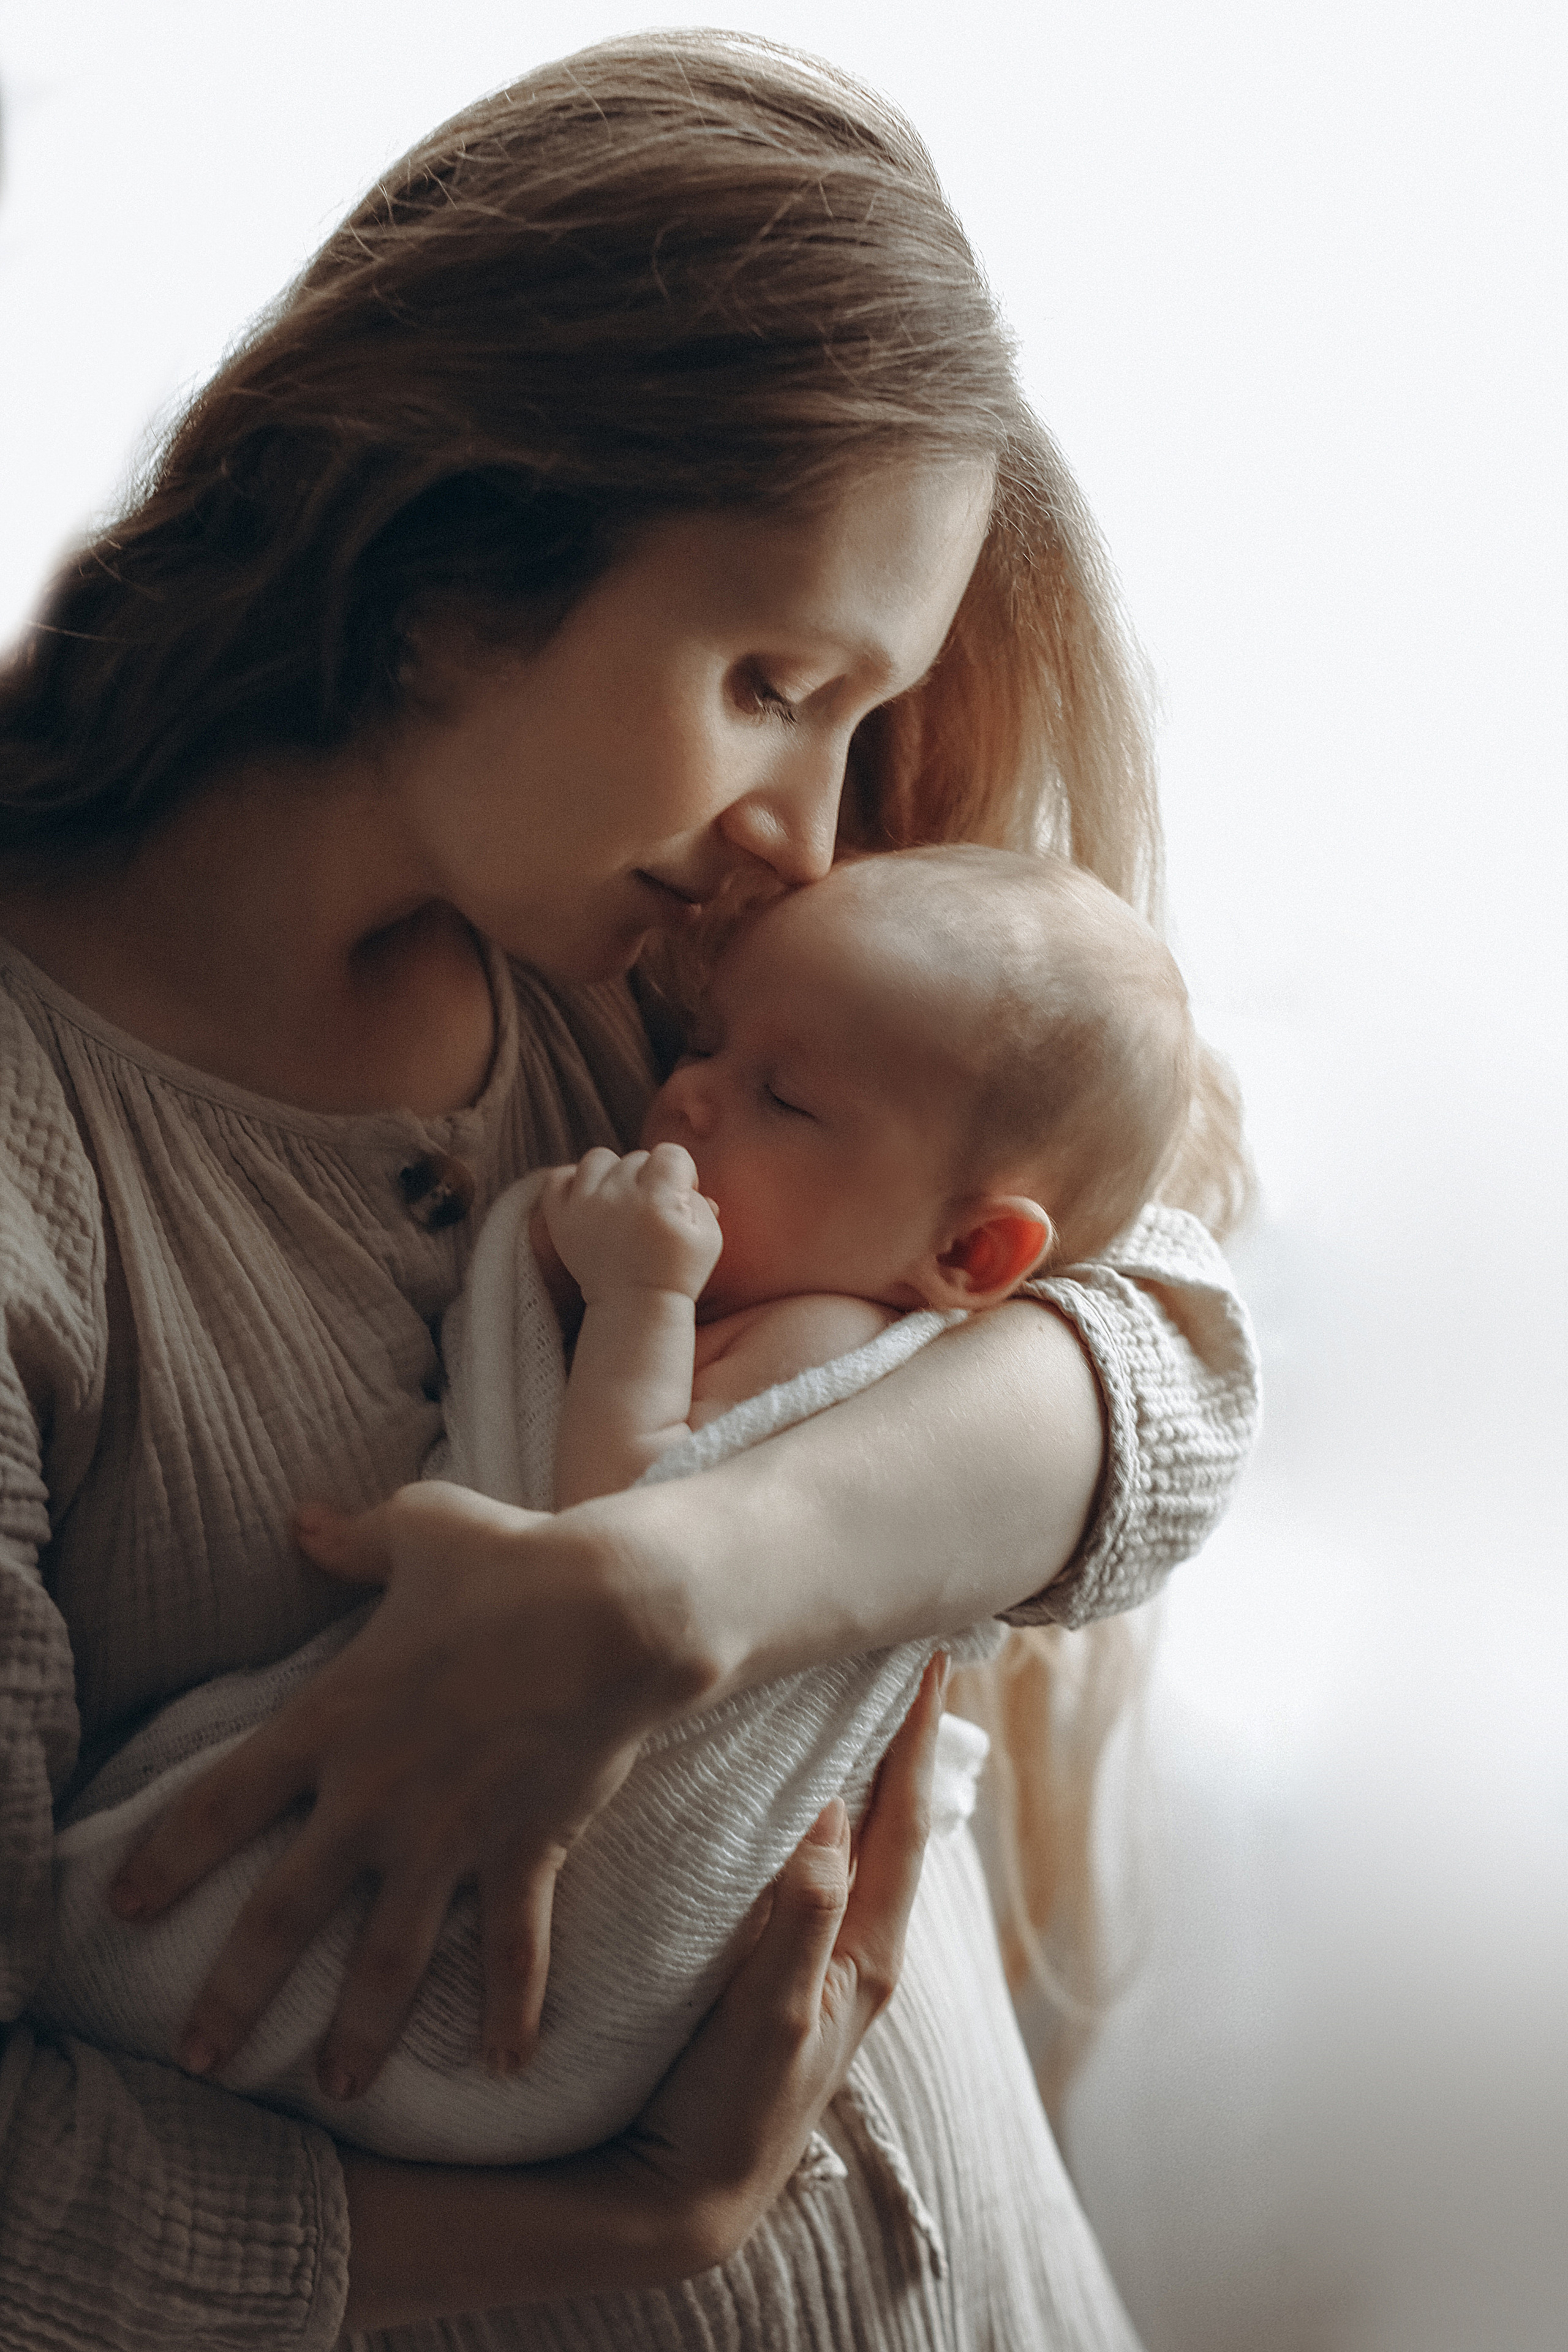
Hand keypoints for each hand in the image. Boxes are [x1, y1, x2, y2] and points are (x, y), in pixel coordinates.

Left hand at [108, 1481, 715, 2099]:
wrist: (617, 1611)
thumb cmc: (512, 1561)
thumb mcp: (422, 1530)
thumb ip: (353, 1540)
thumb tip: (302, 1520)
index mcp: (334, 1720)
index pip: (223, 1801)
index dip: (166, 1857)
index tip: (122, 1906)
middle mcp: (377, 1796)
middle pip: (283, 1913)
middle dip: (235, 1993)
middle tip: (198, 2059)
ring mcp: (451, 1835)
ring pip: (388, 1958)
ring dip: (358, 2030)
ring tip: (331, 2089)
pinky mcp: (524, 1851)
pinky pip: (515, 1948)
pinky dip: (513, 2010)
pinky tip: (505, 2068)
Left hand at [539, 1145, 721, 1304]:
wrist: (635, 1308)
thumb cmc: (678, 1274)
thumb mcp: (709, 1238)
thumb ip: (700, 1201)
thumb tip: (687, 1185)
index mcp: (658, 1199)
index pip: (671, 1153)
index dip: (681, 1171)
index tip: (680, 1194)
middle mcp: (618, 1196)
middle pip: (636, 1158)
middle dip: (649, 1177)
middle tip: (651, 1209)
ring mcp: (584, 1206)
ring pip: (598, 1158)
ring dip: (612, 1173)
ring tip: (620, 1199)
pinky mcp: (560, 1219)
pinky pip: (558, 1177)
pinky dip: (572, 1182)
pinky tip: (590, 1198)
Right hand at [613, 1649, 948, 2268]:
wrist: (689, 2194)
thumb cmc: (734, 2110)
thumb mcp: (775, 2014)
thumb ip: (805, 1915)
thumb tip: (836, 1809)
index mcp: (870, 1951)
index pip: (906, 1819)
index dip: (918, 1737)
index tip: (931, 1659)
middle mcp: (858, 1948)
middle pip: (894, 1820)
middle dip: (900, 1740)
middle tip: (897, 1658)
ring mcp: (824, 1960)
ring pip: (860, 1843)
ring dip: (865, 1773)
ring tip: (856, 1704)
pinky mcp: (786, 1970)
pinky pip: (820, 1870)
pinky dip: (823, 1817)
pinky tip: (797, 1795)